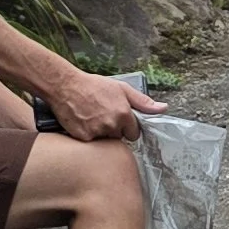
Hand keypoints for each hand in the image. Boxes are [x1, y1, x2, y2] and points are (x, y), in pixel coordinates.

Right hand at [44, 65, 164, 142]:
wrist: (64, 85)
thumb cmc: (92, 85)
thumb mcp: (121, 88)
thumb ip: (143, 102)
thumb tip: (163, 109)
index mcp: (124, 114)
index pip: (134, 133)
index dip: (127, 127)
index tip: (118, 118)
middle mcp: (112, 125)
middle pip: (119, 138)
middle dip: (114, 130)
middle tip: (102, 115)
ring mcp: (97, 132)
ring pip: (106, 141)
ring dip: (101, 134)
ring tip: (91, 118)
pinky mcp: (83, 137)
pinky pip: (91, 143)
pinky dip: (88, 135)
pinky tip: (83, 123)